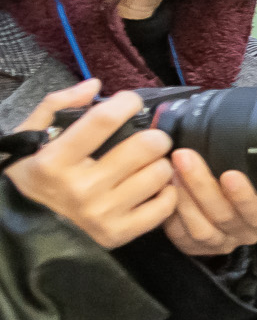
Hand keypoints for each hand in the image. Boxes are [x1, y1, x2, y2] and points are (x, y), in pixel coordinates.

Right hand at [3, 82, 177, 248]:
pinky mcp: (118, 234)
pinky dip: (165, 192)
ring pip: (160, 173)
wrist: (27, 225)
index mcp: (55, 160)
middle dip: (154, 135)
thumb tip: (95, 85)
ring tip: (148, 165)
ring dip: (160, 164)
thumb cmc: (36, 173)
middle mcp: (79, 189)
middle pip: (145, 146)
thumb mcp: (31, 136)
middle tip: (150, 139)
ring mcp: (100, 214)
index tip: (131, 102)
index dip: (126, 102)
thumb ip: (58, 105)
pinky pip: (164, 205)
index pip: (103, 120)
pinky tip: (152, 188)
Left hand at [163, 148, 256, 256]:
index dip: (244, 195)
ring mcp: (221, 243)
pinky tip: (164, 192)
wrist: (229, 202)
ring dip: (184, 199)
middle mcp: (246, 232)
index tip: (230, 174)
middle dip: (202, 184)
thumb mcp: (250, 169)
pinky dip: (171, 215)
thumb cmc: (238, 178)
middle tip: (185, 157)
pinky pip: (182, 236)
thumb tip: (223, 127)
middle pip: (224, 215)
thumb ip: (242, 158)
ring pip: (202, 228)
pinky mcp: (197, 248)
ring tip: (170, 172)